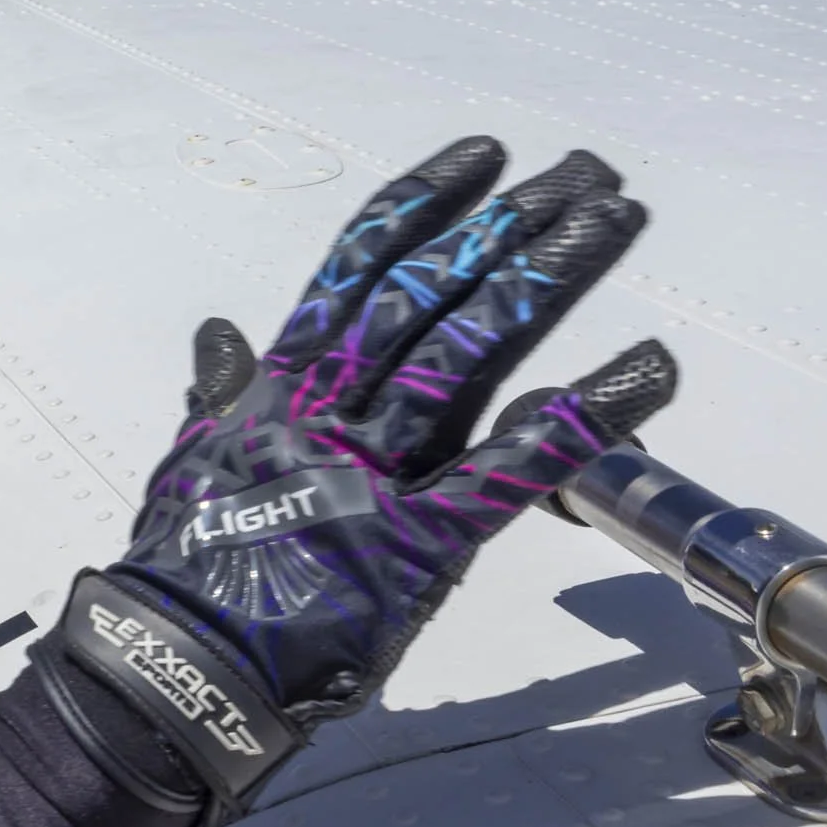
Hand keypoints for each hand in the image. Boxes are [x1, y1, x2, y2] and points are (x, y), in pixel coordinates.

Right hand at [56, 137, 677, 806]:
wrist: (175, 668)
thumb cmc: (180, 575)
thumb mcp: (190, 467)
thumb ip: (219, 397)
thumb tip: (219, 335)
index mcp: (275, 393)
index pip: (352, 272)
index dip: (421, 206)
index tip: (482, 157)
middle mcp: (327, 415)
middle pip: (425, 295)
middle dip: (508, 225)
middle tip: (583, 170)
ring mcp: (374, 476)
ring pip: (467, 355)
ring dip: (549, 280)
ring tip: (615, 219)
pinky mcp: (419, 547)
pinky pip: (516, 471)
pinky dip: (587, 417)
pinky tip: (650, 369)